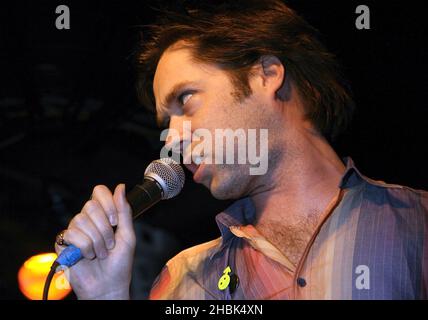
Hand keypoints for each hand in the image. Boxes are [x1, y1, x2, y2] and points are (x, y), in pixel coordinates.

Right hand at [55, 184, 135, 299]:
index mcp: (103, 215)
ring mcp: (75, 230)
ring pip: (81, 220)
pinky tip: (88, 256)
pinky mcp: (63, 243)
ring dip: (96, 240)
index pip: (99, 192)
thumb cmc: (120, 264)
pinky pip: (71, 234)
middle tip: (110, 244)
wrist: (108, 286)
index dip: (107, 203)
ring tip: (100, 253)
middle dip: (104, 228)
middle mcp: (88, 220)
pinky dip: (84, 247)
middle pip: (90, 205)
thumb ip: (124, 211)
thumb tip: (120, 187)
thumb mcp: (128, 235)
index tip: (114, 221)